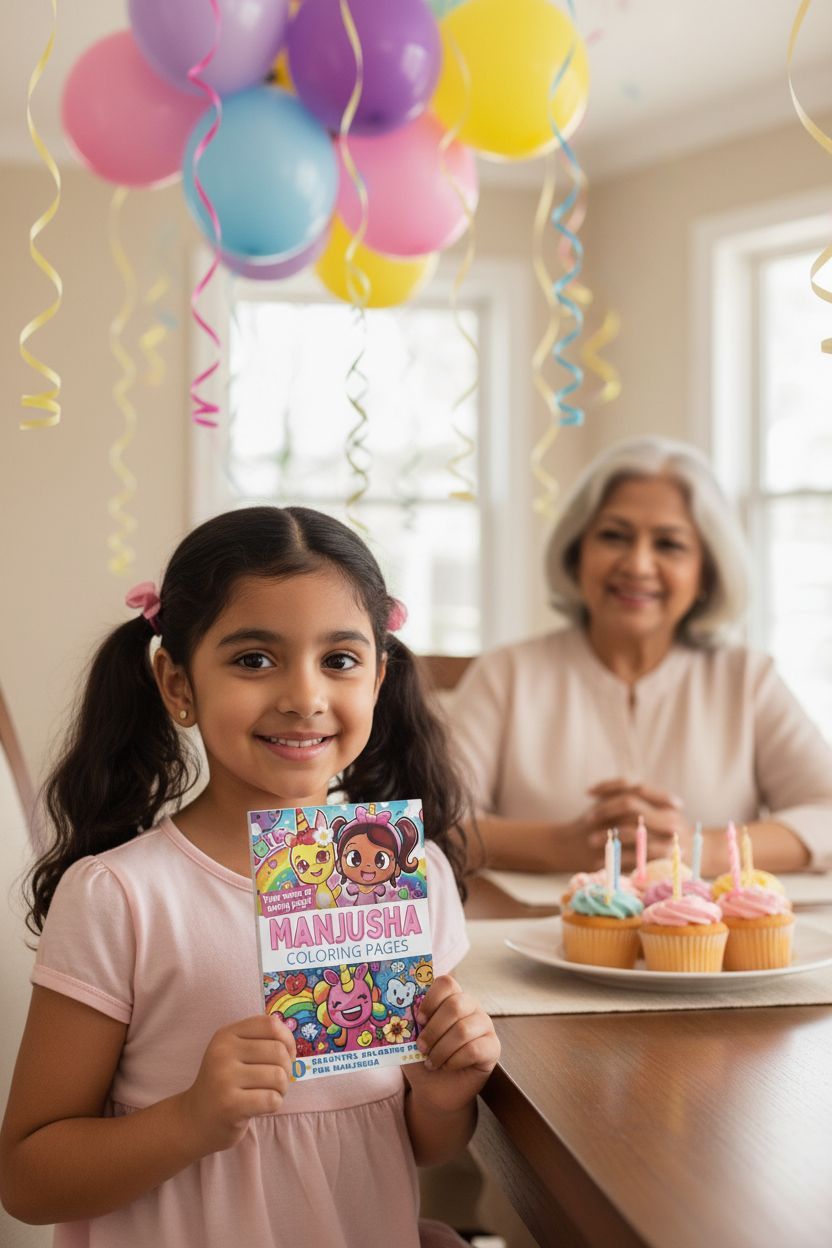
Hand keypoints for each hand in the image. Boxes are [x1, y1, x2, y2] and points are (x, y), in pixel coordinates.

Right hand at [178, 1014, 295, 1155]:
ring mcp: (224, 1078)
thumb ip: (261, 1041)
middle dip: (287, 1070)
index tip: (286, 1056)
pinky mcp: (230, 1105)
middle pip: (278, 1051)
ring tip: (267, 1094)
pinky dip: (275, 1104)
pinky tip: (260, 1107)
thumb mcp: (235, 1053)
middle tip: (275, 1082)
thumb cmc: (225, 1084)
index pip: (270, 1024)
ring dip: (281, 1089)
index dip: (288, 1040)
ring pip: (278, 1076)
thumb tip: (292, 1045)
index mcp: (226, 1035)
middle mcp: (222, 1052)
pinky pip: (272, 1099)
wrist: (194, 1121)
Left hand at [404, 976, 499, 1113]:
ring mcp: (485, 1025)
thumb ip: (407, 1022)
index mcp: (450, 997)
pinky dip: (454, 1060)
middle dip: (433, 1030)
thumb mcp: (409, 1038)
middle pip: (456, 1004)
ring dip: (441, 1049)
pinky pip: (474, 1049)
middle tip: (421, 1047)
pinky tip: (447, 1066)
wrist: (434, 1089)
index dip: (431, 999)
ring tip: (431, 1062)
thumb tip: (399, 1010)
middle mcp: (471, 1007)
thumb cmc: (421, 1058)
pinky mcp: (493, 1047)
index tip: (419, 1019)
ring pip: (464, 1029)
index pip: (446, 983)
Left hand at [584, 778, 691, 867]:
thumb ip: (637, 800)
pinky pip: (635, 857)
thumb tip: (599, 791)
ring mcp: (668, 836)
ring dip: (607, 835)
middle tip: (588, 818)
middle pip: (629, 803)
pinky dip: (614, 859)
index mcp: (663, 801)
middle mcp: (667, 816)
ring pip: (631, 830)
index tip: (588, 792)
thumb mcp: (659, 810)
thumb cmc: (671, 831)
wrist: (705, 853)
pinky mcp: (665, 858)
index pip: (631, 785)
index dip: (607, 786)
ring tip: (591, 840)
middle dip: (605, 810)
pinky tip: (599, 862)